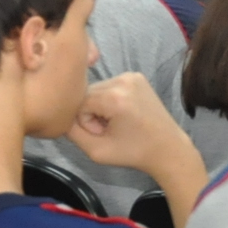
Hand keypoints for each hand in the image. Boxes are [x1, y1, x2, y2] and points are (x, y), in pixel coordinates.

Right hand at [68, 73, 197, 176]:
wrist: (167, 147)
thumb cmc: (132, 152)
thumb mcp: (96, 151)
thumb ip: (72, 133)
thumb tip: (59, 115)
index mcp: (114, 97)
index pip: (78, 103)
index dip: (85, 122)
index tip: (102, 134)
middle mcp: (123, 79)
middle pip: (87, 93)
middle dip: (92, 113)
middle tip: (109, 130)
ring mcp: (132, 75)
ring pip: (97, 89)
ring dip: (100, 107)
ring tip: (117, 123)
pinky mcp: (137, 76)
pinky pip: (110, 86)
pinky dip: (111, 100)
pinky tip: (124, 114)